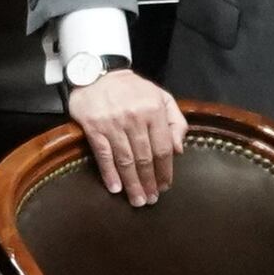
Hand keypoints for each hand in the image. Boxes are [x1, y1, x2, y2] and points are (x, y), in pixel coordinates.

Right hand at [72, 66, 189, 203]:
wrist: (98, 73)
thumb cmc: (133, 89)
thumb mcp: (161, 97)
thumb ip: (175, 121)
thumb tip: (179, 150)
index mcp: (154, 110)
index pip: (163, 148)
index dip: (165, 171)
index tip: (165, 186)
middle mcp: (134, 117)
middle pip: (145, 158)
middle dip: (149, 182)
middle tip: (151, 200)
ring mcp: (113, 123)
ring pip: (126, 160)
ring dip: (132, 183)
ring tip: (137, 200)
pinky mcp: (94, 127)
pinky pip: (104, 155)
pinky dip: (110, 174)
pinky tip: (115, 188)